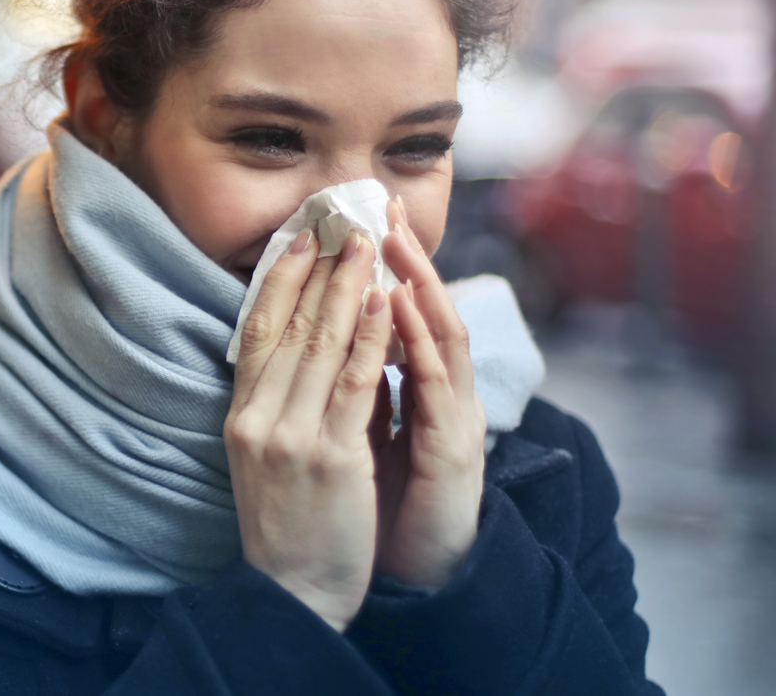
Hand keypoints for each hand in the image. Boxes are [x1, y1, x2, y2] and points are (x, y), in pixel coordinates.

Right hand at [225, 229, 392, 631]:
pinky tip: (383, 305)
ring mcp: (292, 436)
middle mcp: (259, 418)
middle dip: (318, 270)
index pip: (254, 330)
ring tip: (366, 246)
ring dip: (346, 288)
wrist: (293, 591)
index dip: (277, 279)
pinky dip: (370, 339)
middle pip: (288, 326)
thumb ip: (274, 404)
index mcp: (241, 416)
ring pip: (321, 345)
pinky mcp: (332, 457)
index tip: (299, 238)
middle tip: (341, 222)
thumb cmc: (287, 524)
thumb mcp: (262, 456)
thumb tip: (297, 349)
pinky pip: (354, 384)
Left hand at [371, 197, 486, 589]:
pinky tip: (405, 306)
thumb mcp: (361, 434)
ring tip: (397, 240)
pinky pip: (436, 387)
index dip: (387, 267)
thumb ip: (358, 387)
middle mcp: (444, 398)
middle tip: (384, 206)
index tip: (363, 218)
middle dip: (406, 259)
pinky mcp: (454, 451)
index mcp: (421, 393)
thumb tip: (329, 338)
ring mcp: (455, 422)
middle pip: (427, 313)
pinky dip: (419, 342)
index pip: (403, 316)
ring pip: (442, 338)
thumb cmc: (380, 505)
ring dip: (421, 285)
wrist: (401, 577)